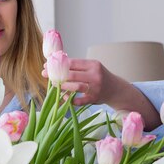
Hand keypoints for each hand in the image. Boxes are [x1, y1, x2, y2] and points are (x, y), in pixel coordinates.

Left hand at [42, 58, 160, 129]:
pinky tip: (63, 98)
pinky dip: (70, 100)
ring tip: (55, 86)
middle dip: (58, 75)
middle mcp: (95, 75)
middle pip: (73, 74)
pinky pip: (79, 100)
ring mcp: (95, 88)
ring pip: (76, 87)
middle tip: (48, 76)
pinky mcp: (94, 99)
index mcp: (93, 64)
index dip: (59, 64)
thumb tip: (55, 64)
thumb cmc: (99, 77)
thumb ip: (77, 67)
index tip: (47, 65)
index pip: (73, 62)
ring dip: (63, 87)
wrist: (115, 89)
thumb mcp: (91, 68)